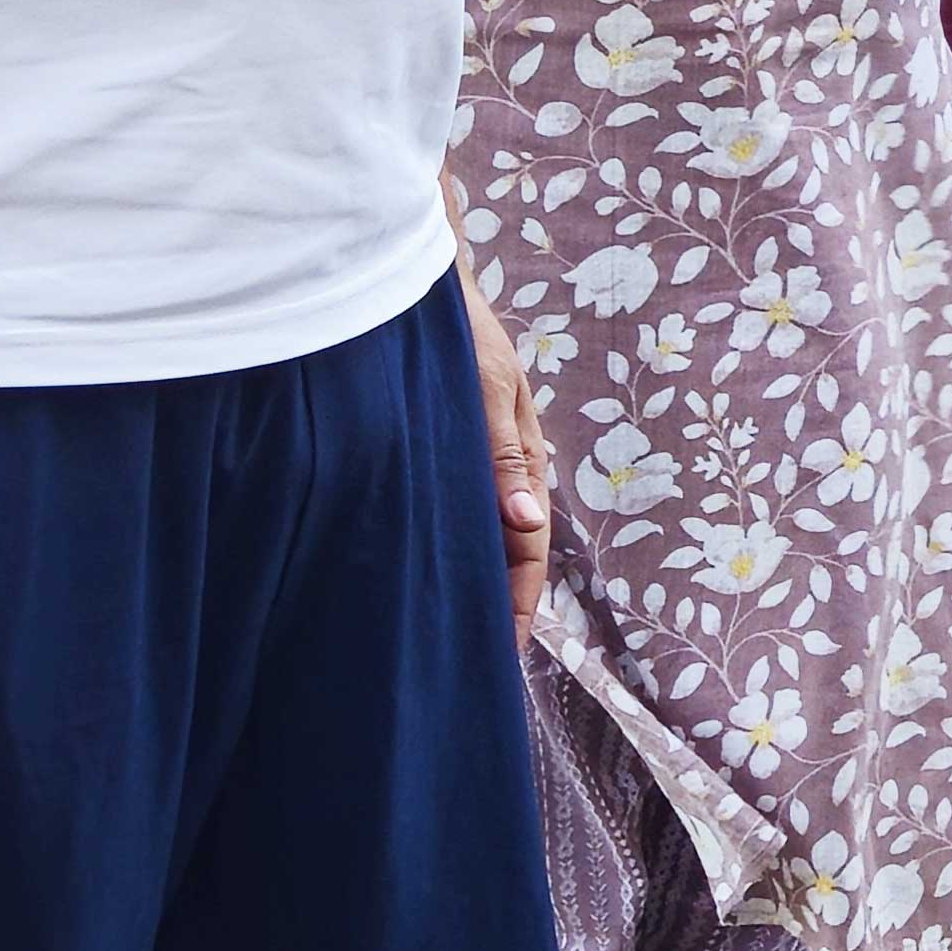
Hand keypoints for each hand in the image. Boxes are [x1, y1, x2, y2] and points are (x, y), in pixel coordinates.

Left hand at [461, 282, 551, 649]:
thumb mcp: (487, 389)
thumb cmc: (459, 333)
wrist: (422, 287)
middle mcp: (504, 469)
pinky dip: (452, 549)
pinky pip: (457, 514)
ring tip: (458, 633)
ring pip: (482, 537)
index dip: (521, 601)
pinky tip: (430, 571)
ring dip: (476, 581)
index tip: (508, 652)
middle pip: (509, 551)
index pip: (529, 546)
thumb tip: (526, 520)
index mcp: (525, 458)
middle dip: (503, 605)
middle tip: (482, 663)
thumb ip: (501, 454)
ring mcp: (478, 463)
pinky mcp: (451, 454)